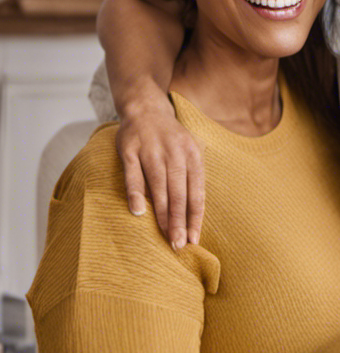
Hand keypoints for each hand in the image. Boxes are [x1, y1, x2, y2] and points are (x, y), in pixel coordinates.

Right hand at [116, 99, 204, 249]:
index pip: (196, 191)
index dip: (196, 216)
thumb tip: (194, 212)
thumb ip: (191, 176)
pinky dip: (136, 193)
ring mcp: (152, 151)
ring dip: (162, 213)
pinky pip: (133, 175)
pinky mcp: (130, 151)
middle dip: (180, 221)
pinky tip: (138, 212)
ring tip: (165, 235)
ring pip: (159, 186)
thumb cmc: (171, 138)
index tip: (195, 239)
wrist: (146, 108)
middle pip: (179, 192)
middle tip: (179, 244)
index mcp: (192, 154)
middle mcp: (175, 153)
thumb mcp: (189, 151)